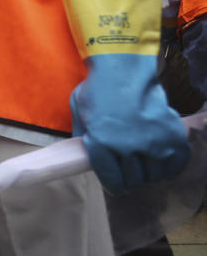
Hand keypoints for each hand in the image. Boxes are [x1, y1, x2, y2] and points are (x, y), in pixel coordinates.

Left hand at [70, 55, 189, 193]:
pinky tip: (160, 158)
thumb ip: (82, 139)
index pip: (113, 182)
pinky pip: (176, 164)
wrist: (124, 69)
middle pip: (135, 180)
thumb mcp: (79, 115)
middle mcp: (130, 147)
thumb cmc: (97, 90)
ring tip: (143, 160)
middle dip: (129, 178)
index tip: (116, 185)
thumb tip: (84, 158)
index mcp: (103, 144)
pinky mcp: (173, 136)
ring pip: (155, 175)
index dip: (114, 186)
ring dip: (149, 171)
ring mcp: (154, 142)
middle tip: (128, 168)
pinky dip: (169, 165)